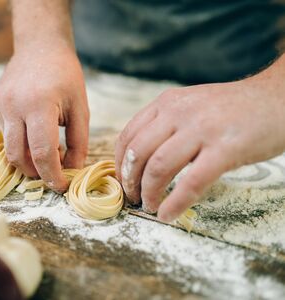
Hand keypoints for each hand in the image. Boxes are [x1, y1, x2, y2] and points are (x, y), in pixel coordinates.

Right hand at [0, 43, 88, 191]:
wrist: (39, 46)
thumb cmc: (65, 75)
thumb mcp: (80, 107)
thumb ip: (79, 142)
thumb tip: (73, 169)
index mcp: (39, 105)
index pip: (43, 153)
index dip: (52, 175)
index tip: (61, 186)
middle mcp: (14, 107)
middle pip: (18, 157)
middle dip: (36, 172)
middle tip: (52, 171)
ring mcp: (0, 106)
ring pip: (9, 148)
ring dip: (27, 159)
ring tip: (47, 149)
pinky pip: (6, 134)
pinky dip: (21, 142)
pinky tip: (34, 130)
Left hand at [115, 71, 284, 221]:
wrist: (278, 98)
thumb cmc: (233, 108)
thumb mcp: (191, 105)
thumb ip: (166, 124)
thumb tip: (140, 158)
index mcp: (167, 103)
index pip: (128, 136)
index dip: (119, 164)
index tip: (122, 181)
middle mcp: (179, 112)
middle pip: (137, 153)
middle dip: (129, 181)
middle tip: (134, 198)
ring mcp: (202, 129)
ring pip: (158, 167)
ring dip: (149, 193)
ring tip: (151, 206)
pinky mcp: (226, 149)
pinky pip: (190, 182)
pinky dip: (175, 203)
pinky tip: (168, 214)